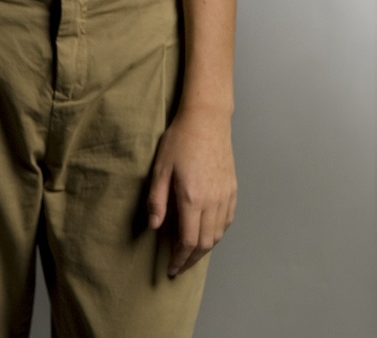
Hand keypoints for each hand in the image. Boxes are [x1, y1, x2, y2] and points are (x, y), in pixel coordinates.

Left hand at [146, 107, 236, 277]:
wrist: (207, 119)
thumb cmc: (180, 140)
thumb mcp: (161, 168)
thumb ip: (157, 199)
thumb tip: (154, 226)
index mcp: (192, 198)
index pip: (187, 241)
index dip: (179, 259)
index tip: (171, 268)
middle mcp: (212, 202)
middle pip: (204, 243)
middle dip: (191, 259)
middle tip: (179, 266)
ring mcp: (225, 196)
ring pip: (218, 234)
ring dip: (204, 249)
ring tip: (191, 253)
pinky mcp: (232, 189)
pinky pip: (228, 220)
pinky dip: (218, 233)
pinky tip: (208, 233)